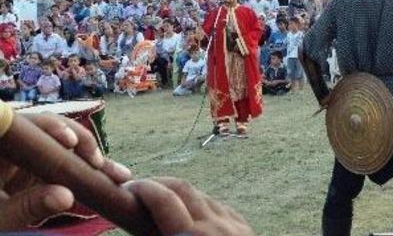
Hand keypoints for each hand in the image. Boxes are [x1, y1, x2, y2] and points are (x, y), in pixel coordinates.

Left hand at [0, 113, 131, 230]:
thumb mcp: (0, 218)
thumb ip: (28, 206)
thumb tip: (66, 196)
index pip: (21, 126)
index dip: (49, 128)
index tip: (69, 141)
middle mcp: (12, 143)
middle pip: (49, 130)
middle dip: (81, 143)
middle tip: (98, 163)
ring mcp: (28, 154)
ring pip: (64, 144)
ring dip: (92, 159)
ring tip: (118, 175)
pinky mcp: (40, 168)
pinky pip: (68, 162)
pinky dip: (89, 171)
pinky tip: (113, 178)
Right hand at [125, 177, 254, 235]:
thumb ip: (157, 235)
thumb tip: (147, 223)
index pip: (164, 199)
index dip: (143, 188)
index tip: (126, 187)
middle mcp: (215, 225)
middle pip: (183, 188)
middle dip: (157, 183)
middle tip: (137, 190)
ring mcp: (234, 224)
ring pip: (202, 196)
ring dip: (178, 195)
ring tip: (160, 203)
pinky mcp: (245, 226)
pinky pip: (219, 207)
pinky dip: (200, 205)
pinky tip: (190, 213)